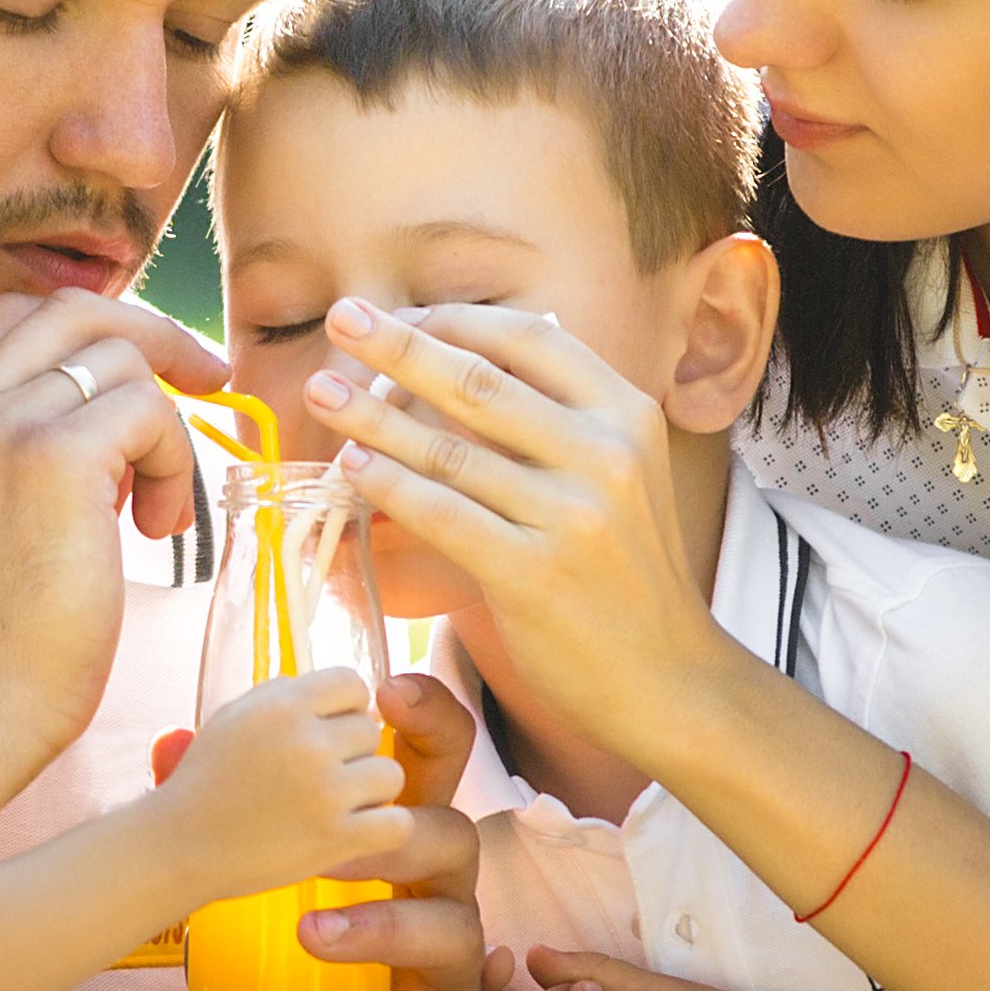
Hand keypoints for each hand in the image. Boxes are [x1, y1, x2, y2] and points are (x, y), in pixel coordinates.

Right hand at [0, 288, 226, 772]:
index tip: (143, 375)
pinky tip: (159, 528)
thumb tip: (118, 410)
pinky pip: (147, 410)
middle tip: (206, 378)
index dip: (89, 333)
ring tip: (159, 514)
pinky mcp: (52, 459)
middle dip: (150, 334)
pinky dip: (174, 460)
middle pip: (67, 311)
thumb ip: (17, 457)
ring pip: (118, 360)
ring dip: (165, 430)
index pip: (11, 322)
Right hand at [161, 670, 412, 897]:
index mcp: (283, 706)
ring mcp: (325, 792)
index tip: (327, 733)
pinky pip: (397, 824)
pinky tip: (358, 832)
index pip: (351, 684)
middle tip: (321, 778)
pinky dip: (385, 830)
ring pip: (390, 776)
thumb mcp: (233, 717)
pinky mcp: (335, 839)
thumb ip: (282, 694)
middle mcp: (307, 742)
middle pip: (371, 731)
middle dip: (352, 753)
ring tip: (337, 806)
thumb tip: (331, 689)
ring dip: (370, 792)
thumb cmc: (204, 781)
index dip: (344, 709)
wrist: (178, 846)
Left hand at [241, 671, 486, 990]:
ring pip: (456, 936)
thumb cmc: (290, 976)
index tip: (386, 691)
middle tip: (329, 847)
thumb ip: (226, 823)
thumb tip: (167, 739)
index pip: (433, 770)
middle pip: (457, 843)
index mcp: (402, 851)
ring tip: (310, 934)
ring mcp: (449, 980)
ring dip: (384, 930)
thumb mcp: (256, 892)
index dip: (428, 721)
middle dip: (398, 836)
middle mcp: (440, 903)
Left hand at [305, 299, 730, 767]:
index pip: (533, 340)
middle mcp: (605, 455)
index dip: (458, 320)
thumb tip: (475, 361)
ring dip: (372, 415)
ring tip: (321, 392)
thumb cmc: (628, 572)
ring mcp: (571, 516)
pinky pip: (442, 516)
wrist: (668, 678)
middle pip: (480, 382)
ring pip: (449, 449)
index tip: (402, 312)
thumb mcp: (625, 474)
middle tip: (344, 315)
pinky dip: (389, 486)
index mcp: (629, 415)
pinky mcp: (533, 575)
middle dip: (399, 344)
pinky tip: (351, 467)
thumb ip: (566, 419)